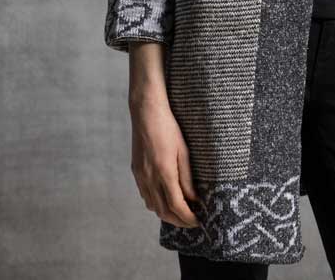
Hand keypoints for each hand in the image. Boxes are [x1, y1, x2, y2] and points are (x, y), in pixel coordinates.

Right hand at [129, 97, 200, 228]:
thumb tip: (193, 198)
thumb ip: (187, 177)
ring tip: (181, 213)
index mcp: (164, 172)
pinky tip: (165, 199)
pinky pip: (145, 196)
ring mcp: (140, 176)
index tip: (198, 221)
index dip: (188, 218)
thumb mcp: (183, 151)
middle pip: (163, 212)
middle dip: (178, 221)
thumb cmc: (168, 128)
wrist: (146, 113)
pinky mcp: (136, 171)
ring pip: (153, 206)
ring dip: (167, 214)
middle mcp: (150, 178)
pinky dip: (156, 204)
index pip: (176, 206)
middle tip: (192, 221)